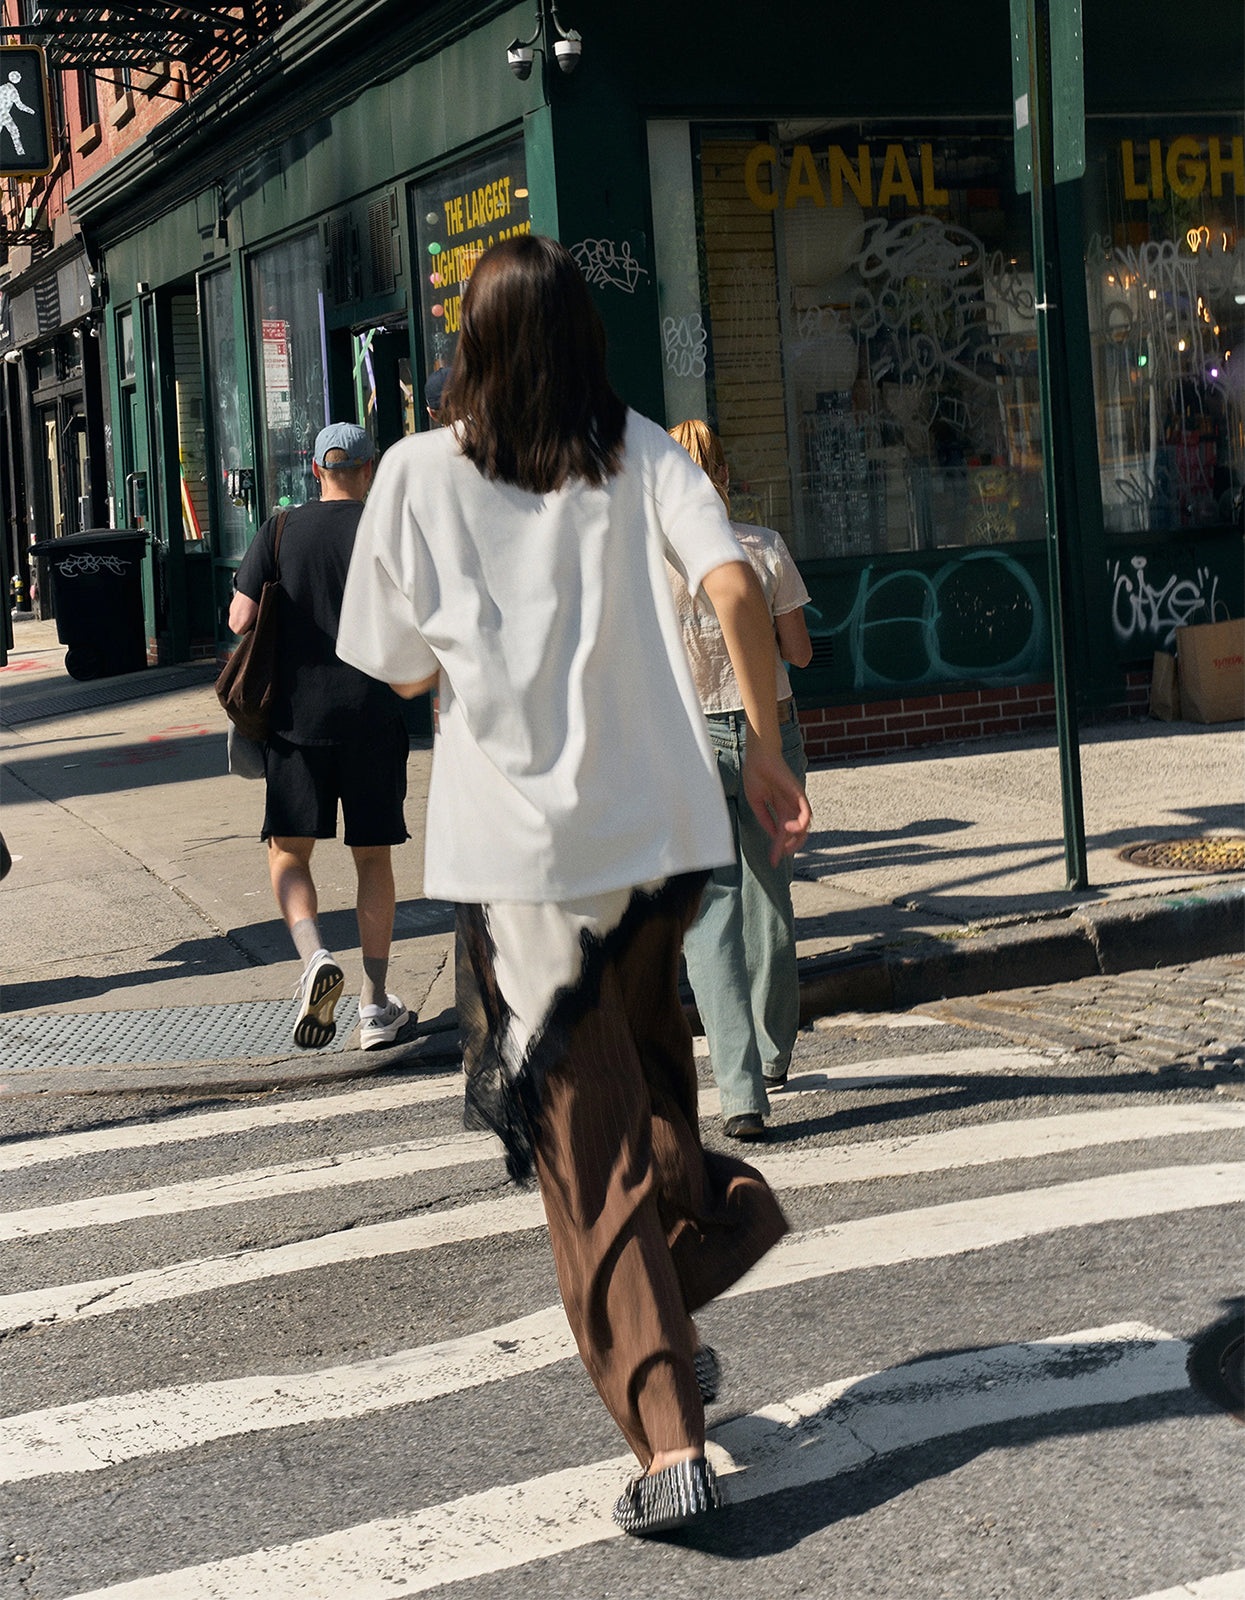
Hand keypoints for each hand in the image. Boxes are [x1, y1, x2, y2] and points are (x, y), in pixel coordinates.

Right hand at [742, 743, 811, 865]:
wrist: (758, 757)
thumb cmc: (756, 775)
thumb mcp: (757, 802)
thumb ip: (765, 818)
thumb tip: (773, 835)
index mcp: (780, 809)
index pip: (782, 832)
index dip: (777, 848)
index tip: (772, 861)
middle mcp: (791, 807)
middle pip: (796, 833)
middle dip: (789, 847)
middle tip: (779, 856)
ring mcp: (796, 802)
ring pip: (804, 827)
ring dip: (796, 839)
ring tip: (784, 845)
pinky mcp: (799, 795)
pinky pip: (806, 813)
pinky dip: (801, 824)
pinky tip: (789, 828)